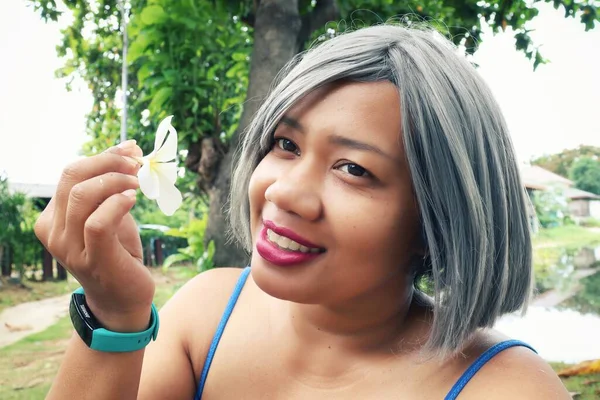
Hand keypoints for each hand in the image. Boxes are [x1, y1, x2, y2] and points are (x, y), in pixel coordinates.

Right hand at [35, 141, 154, 330]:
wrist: (123, 297)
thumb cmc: (118, 252)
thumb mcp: (112, 214)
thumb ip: (112, 187)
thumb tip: (129, 150)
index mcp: (53, 217)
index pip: (70, 173)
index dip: (103, 156)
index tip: (130, 149)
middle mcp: (54, 232)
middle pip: (72, 177)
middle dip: (108, 162)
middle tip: (136, 163)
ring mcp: (70, 248)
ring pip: (81, 195)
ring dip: (114, 181)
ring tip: (136, 184)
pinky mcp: (93, 259)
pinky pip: (97, 222)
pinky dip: (117, 204)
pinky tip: (133, 200)